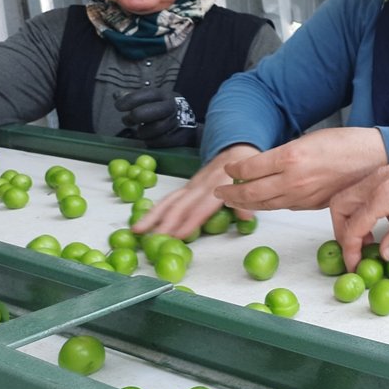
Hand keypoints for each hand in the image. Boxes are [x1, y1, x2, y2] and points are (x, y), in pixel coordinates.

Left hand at [115, 87, 199, 147]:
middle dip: (133, 117)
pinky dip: (151, 141)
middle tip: (128, 120)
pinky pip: (159, 141)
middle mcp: (172, 107)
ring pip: (151, 129)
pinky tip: (151, 137)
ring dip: (142, 132)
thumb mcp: (154, 100)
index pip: (143, 95)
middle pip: (143, 113)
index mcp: (164, 95)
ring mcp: (177, 122)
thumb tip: (117, 96)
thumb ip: (135, 98)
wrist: (189, 126)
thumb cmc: (165, 111)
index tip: (119, 107)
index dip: (127, 101)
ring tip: (141, 130)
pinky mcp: (179, 137)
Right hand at [133, 144, 258, 237]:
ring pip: (169, 201)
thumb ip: (249, 203)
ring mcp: (191, 185)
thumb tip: (246, 218)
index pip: (202, 207)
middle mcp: (201, 185)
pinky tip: (142, 221)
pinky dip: (154, 210)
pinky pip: (168, 198)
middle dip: (165, 222)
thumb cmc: (245, 172)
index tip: (178, 235)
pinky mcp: (186, 187)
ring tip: (137, 230)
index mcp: (218, 185)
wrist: (236, 150)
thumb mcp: (252, 184)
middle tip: (153, 238)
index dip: (190, 221)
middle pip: (180, 205)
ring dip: (152, 216)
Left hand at [215, 128, 388, 211]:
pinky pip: (285, 206)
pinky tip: (264, 201)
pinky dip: (270, 204)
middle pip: (251, 191)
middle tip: (219, 192)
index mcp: (290, 156)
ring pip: (266, 203)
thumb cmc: (345, 143)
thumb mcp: (307, 140)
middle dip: (231, 193)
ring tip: (234, 200)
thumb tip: (262, 167)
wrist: (374, 157)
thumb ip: (283, 155)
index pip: (249, 168)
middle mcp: (294, 179)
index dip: (234, 170)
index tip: (227, 170)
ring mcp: (303, 195)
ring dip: (246, 202)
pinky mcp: (313, 204)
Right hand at [330, 142, 388, 269]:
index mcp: (383, 194)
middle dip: (342, 231)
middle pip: (340, 207)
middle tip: (356, 250)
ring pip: (350, 199)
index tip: (354, 265)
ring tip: (373, 242)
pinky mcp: (387, 175)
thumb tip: (384, 254)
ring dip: (354, 221)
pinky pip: (367, 194)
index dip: (350, 249)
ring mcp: (380, 176)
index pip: (354, 226)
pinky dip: (370, 211)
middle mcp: (375, 182)